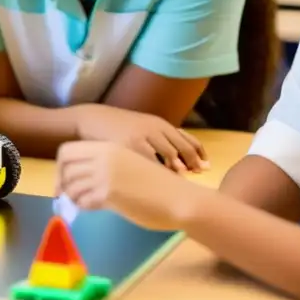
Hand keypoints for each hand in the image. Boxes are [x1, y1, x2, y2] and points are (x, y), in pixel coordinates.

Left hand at [56, 140, 206, 230]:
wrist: (179, 198)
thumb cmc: (157, 184)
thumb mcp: (129, 164)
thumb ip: (106, 165)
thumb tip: (83, 177)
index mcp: (107, 147)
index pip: (67, 151)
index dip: (60, 168)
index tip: (63, 182)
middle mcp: (103, 157)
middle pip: (65, 168)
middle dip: (61, 183)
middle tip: (66, 197)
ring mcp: (105, 175)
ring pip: (71, 186)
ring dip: (74, 197)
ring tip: (83, 203)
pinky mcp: (109, 194)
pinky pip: (83, 201)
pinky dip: (83, 206)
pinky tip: (93, 208)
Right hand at [75, 105, 209, 172]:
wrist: (92, 119)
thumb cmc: (117, 127)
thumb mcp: (141, 128)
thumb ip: (158, 139)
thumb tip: (176, 158)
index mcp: (160, 124)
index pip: (187, 138)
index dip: (199, 153)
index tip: (207, 167)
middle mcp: (155, 128)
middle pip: (183, 147)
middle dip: (194, 162)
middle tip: (201, 175)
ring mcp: (143, 135)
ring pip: (170, 154)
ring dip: (180, 168)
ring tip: (185, 181)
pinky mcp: (130, 144)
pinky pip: (150, 160)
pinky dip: (159, 170)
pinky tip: (162, 180)